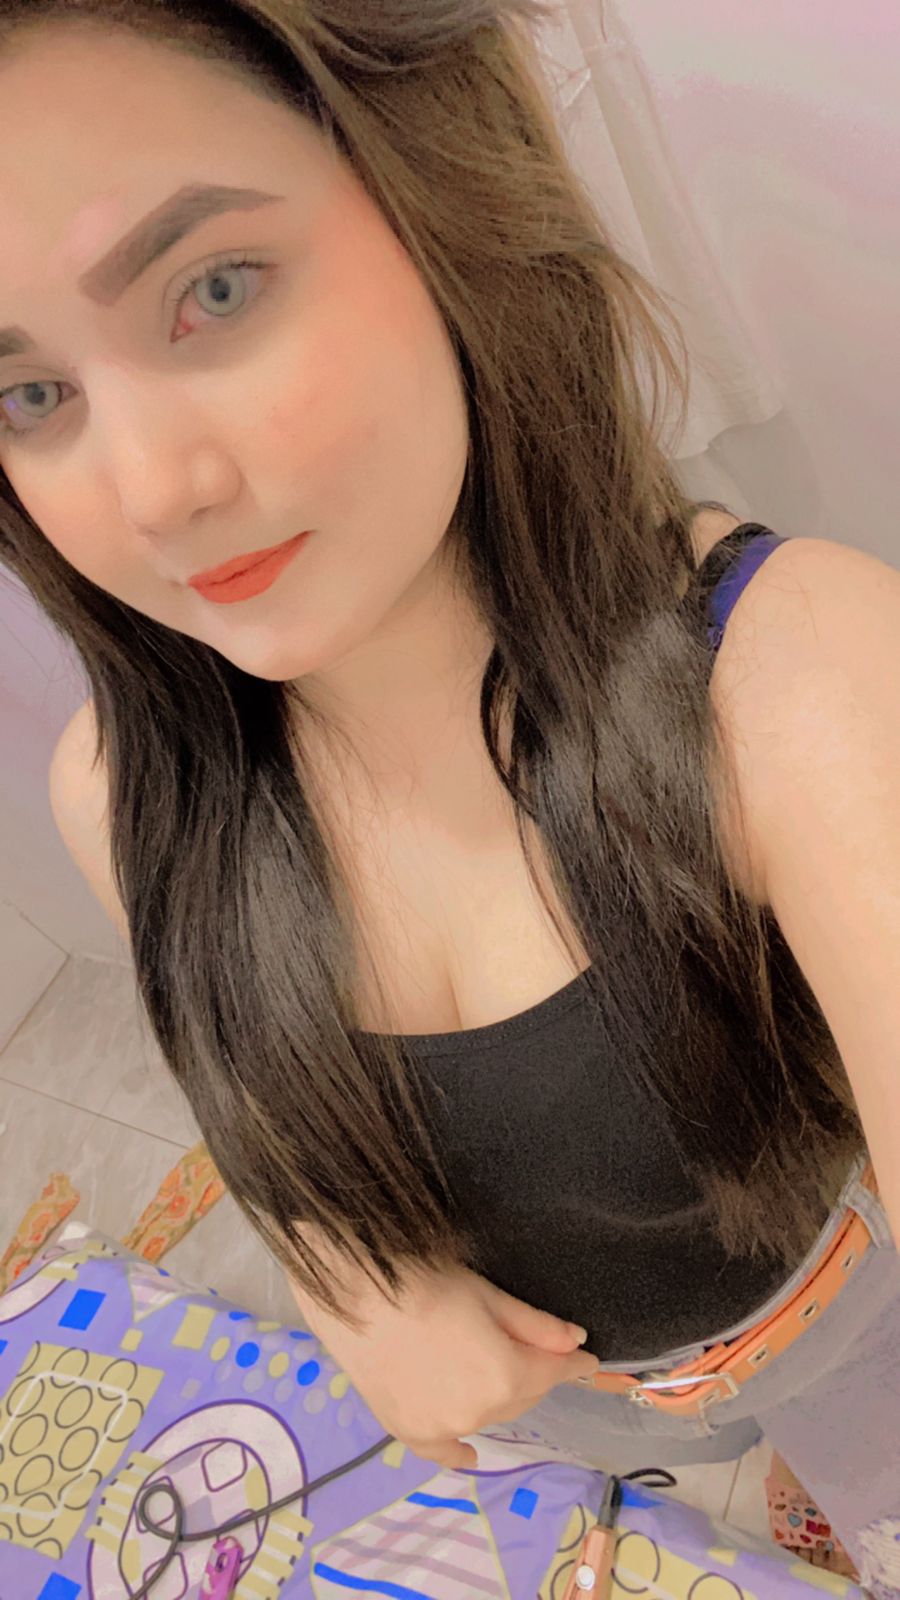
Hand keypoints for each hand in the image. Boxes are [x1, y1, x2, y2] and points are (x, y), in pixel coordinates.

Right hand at [294, 1262, 600, 1469]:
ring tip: (493, 1375)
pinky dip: (458, 1451)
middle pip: (523, 1396)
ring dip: (499, 1398)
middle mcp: (479, 1413)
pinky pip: (443, 1450)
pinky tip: (470, 1453)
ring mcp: (442, 1429)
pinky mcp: (408, 1431)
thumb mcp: (489, 1295)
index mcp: (506, 1377)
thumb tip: (575, 1343)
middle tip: (532, 1351)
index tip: (587, 1360)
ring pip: (488, 1415)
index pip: (553, 1372)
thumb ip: (536, 1326)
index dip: (573, 1363)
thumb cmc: (427, 1283)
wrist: (356, 1293)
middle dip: (534, 1375)